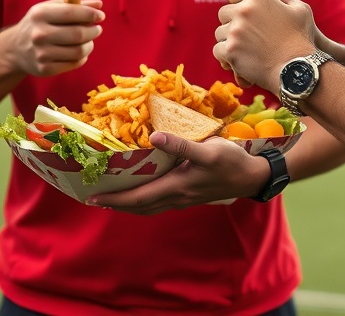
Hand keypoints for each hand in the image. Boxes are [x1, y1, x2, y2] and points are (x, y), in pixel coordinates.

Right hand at [3, 0, 104, 76]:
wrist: (15, 49)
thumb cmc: (38, 24)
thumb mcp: (50, 8)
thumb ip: (74, 4)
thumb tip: (99, 4)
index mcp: (40, 14)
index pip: (71, 13)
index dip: (90, 14)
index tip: (101, 15)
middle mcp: (39, 34)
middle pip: (78, 34)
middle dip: (93, 31)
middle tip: (97, 29)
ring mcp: (41, 54)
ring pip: (79, 51)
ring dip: (89, 45)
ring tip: (88, 41)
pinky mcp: (45, 69)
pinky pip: (74, 63)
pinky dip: (82, 57)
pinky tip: (78, 52)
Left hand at [87, 131, 269, 213]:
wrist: (252, 177)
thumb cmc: (231, 161)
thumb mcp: (208, 150)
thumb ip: (180, 145)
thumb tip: (154, 136)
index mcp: (177, 187)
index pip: (138, 197)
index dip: (115, 198)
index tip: (93, 197)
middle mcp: (176, 197)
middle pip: (139, 206)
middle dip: (115, 204)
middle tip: (93, 199)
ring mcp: (183, 198)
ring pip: (148, 206)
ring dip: (128, 204)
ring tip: (110, 198)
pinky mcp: (189, 194)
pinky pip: (158, 202)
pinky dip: (143, 200)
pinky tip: (140, 192)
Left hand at [213, 0, 316, 92]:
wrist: (297, 69)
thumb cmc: (301, 40)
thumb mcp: (300, 10)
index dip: (237, 1)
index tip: (241, 9)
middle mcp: (244, 11)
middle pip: (223, 13)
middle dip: (231, 23)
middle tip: (244, 34)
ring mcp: (235, 31)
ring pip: (220, 33)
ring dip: (229, 41)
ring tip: (244, 50)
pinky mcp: (230, 51)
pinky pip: (218, 50)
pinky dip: (226, 57)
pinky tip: (238, 62)